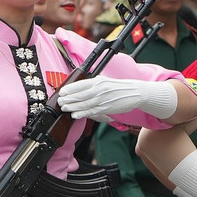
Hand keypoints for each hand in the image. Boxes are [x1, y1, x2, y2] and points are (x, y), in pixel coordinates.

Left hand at [57, 76, 177, 120]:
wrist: (136, 92)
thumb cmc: (119, 87)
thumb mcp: (105, 81)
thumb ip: (93, 84)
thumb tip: (80, 88)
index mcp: (98, 81)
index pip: (80, 85)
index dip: (70, 89)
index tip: (62, 92)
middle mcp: (99, 89)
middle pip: (80, 95)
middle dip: (68, 99)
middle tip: (60, 102)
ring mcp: (102, 99)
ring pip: (84, 104)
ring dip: (73, 107)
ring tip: (64, 108)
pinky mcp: (106, 108)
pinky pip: (92, 111)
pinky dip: (82, 113)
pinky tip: (75, 115)